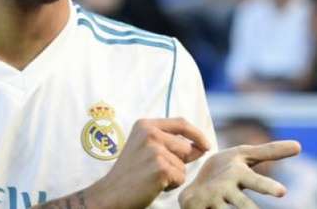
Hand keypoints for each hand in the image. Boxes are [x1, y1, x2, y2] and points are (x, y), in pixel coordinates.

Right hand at [88, 118, 210, 208]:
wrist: (111, 193)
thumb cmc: (130, 173)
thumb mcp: (145, 149)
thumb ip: (170, 143)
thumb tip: (201, 146)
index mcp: (145, 125)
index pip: (180, 123)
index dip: (196, 134)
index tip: (205, 144)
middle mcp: (149, 133)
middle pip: (185, 146)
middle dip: (180, 161)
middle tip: (157, 171)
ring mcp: (155, 150)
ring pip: (183, 164)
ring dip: (174, 174)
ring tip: (153, 177)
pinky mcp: (160, 167)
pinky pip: (181, 177)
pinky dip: (172, 185)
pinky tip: (154, 185)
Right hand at [179, 140, 301, 208]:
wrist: (185, 175)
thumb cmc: (225, 168)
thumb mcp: (243, 157)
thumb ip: (270, 152)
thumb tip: (299, 146)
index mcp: (238, 173)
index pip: (256, 181)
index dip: (267, 186)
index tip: (283, 192)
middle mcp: (224, 187)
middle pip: (241, 204)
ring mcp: (210, 200)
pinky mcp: (196, 208)